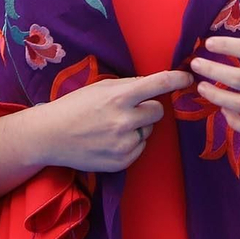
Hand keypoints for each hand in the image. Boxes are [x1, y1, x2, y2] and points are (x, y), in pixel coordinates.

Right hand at [27, 69, 192, 172]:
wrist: (51, 136)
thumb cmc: (74, 106)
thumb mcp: (100, 88)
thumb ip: (127, 86)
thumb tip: (151, 85)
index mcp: (119, 97)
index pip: (158, 85)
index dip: (177, 79)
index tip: (188, 77)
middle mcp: (125, 121)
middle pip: (158, 111)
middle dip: (149, 108)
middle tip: (131, 109)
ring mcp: (124, 144)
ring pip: (148, 131)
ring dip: (138, 127)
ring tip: (113, 127)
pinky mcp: (122, 161)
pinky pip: (140, 148)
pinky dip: (131, 143)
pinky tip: (111, 140)